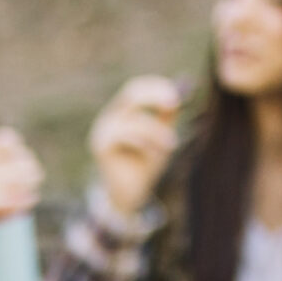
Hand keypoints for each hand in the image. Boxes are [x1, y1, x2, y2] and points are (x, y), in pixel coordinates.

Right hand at [0, 126, 42, 242]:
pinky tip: (30, 198)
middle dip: (29, 164)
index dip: (16, 146)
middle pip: (20, 157)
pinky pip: (19, 199)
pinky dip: (27, 199)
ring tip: (33, 183)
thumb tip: (2, 144)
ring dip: (31, 180)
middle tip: (32, 171)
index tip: (15, 155)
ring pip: (24, 177)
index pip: (6, 140)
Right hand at [89, 76, 182, 216]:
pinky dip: (146, 143)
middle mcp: (109, 118)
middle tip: (175, 104)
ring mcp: (102, 131)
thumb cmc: (145, 163)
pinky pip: (127, 135)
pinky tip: (154, 155)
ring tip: (170, 145)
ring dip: (157, 131)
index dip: (156, 87)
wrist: (130, 194)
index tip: (177, 97)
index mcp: (121, 112)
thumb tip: (180, 91)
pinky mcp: (101, 145)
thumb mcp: (161, 135)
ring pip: (134, 119)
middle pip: (131, 94)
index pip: (135, 88)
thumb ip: (167, 115)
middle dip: (155, 96)